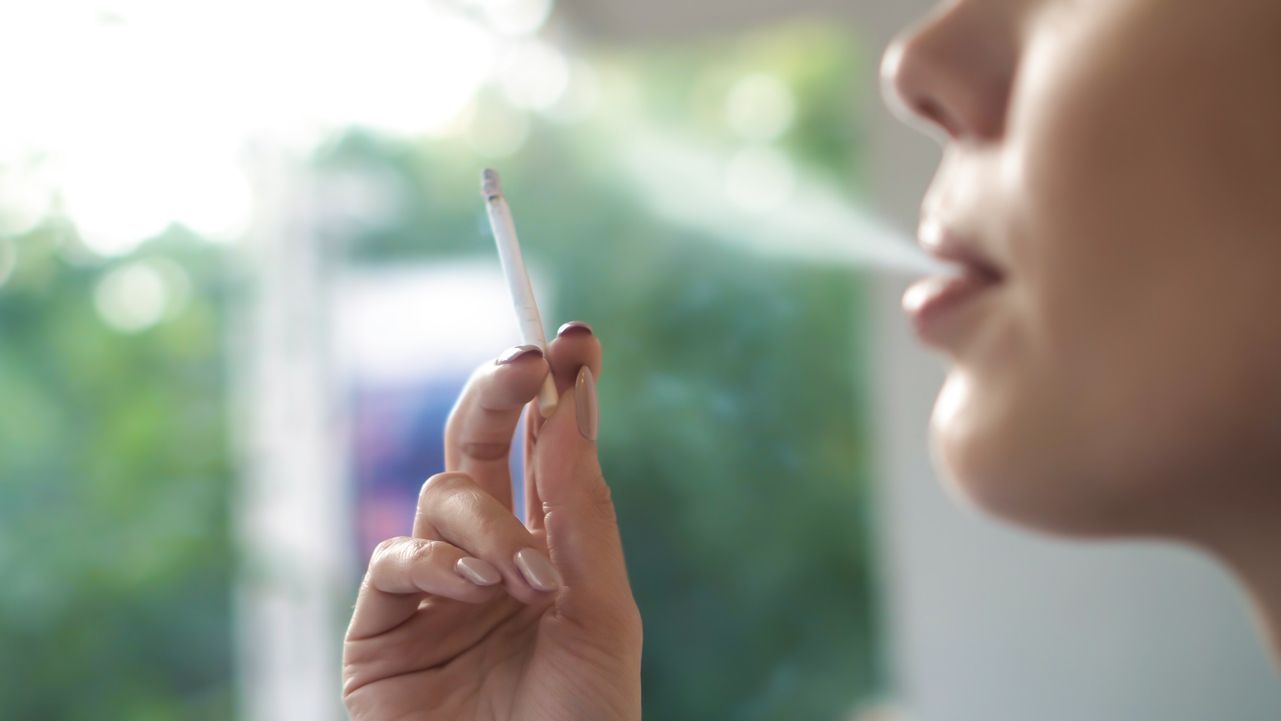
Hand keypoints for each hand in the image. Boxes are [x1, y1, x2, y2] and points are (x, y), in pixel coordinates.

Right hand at [342, 323, 642, 720]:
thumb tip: (573, 402)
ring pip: (438, 497)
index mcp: (547, 549)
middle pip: (475, 446)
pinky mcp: (380, 631)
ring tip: (520, 576)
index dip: (552, 391)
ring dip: (485, 521)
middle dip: (499, 396)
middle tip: (527, 361)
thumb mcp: (601, 612)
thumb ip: (581, 511)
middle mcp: (486, 557)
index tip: (574, 339)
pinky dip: (436, 563)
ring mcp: (430, 591)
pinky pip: (394, 562)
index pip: (542, 450)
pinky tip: (474, 590)